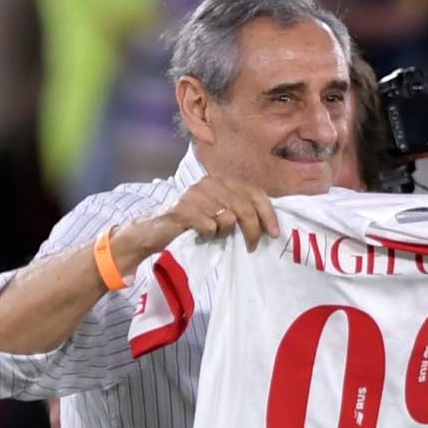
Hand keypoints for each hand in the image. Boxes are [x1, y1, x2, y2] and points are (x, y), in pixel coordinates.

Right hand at [147, 174, 280, 252]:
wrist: (153, 231)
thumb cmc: (190, 224)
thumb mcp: (217, 213)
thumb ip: (238, 210)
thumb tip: (267, 223)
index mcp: (221, 181)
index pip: (254, 192)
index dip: (268, 213)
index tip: (274, 232)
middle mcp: (210, 183)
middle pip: (245, 206)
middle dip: (254, 230)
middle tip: (252, 246)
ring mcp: (197, 194)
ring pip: (229, 218)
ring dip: (226, 233)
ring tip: (214, 235)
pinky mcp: (185, 209)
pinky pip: (211, 227)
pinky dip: (209, 236)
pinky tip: (200, 234)